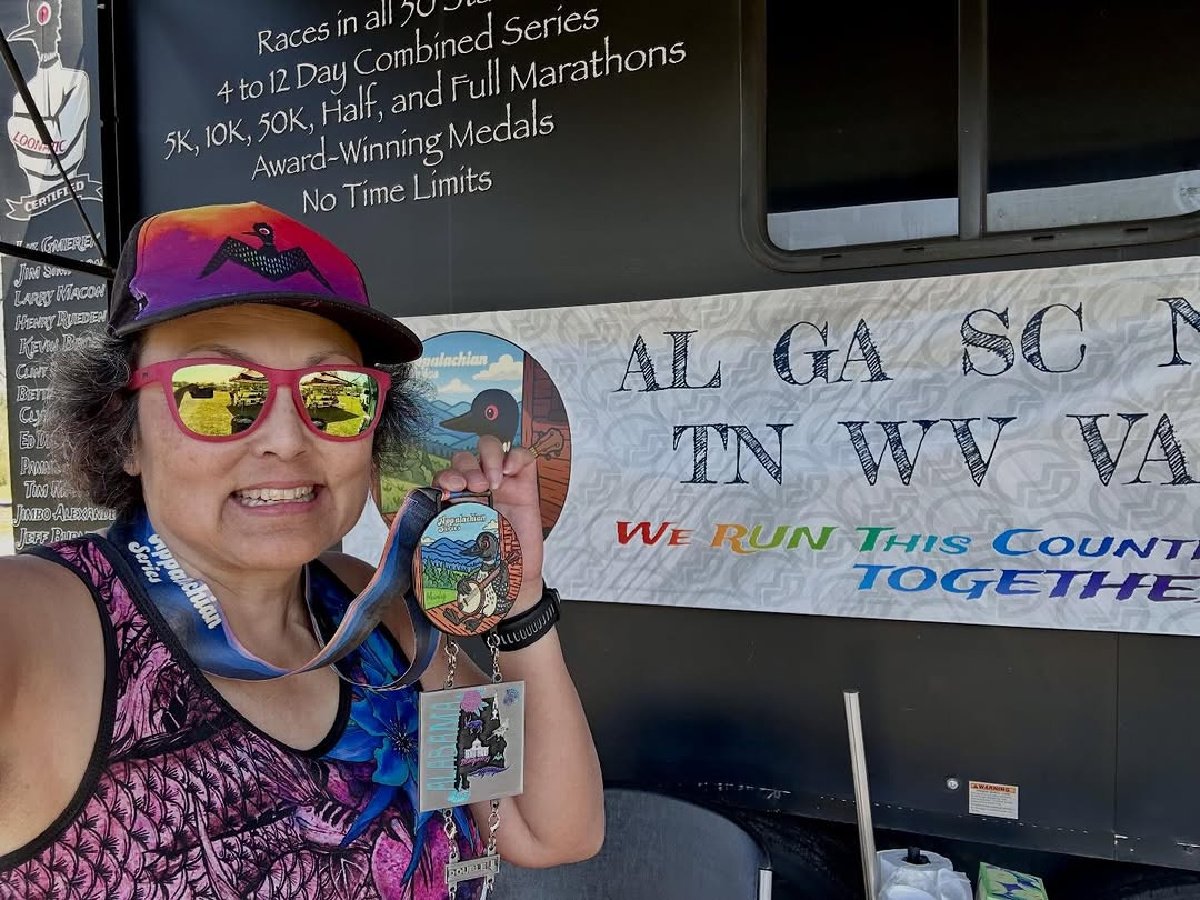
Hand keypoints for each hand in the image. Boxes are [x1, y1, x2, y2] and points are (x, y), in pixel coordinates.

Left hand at [432, 435, 543, 613]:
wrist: (513, 581)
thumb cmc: (481, 566)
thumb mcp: (450, 551)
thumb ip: (430, 541)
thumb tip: (404, 544)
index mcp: (455, 500)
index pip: (445, 473)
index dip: (445, 475)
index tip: (449, 489)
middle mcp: (476, 488)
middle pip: (465, 456)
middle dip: (466, 467)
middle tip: (474, 487)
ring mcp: (502, 483)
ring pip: (490, 447)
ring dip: (488, 458)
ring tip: (492, 482)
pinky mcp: (525, 485)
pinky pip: (523, 456)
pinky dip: (515, 456)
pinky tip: (510, 472)